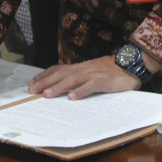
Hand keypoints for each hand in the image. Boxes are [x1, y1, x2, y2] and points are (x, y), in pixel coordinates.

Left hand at [29, 51, 161, 100]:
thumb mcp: (91, 73)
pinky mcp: (104, 81)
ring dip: (59, 87)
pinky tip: (72, 97)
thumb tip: (62, 89)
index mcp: (79, 68)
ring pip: (73, 80)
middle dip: (45, 82)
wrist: (130, 64)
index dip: (44, 76)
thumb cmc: (110, 71)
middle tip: (32, 91)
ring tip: (47, 95)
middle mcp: (83, 69)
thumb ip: (78, 79)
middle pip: (61, 74)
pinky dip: (81, 91)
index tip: (31, 85)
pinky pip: (91, 86)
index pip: (57, 70)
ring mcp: (93, 74)